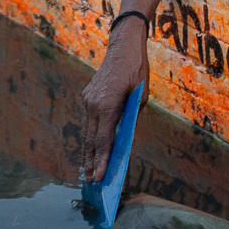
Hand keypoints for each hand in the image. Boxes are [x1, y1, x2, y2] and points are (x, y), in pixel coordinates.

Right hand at [80, 21, 148, 180]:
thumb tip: (124, 139)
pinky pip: (87, 122)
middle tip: (91, 182)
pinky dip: (88, 137)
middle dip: (92, 162)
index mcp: (107, 105)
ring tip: (89, 171)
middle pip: (91, 140)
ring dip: (88, 152)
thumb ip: (132, 118)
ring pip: (86, 132)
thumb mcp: (141, 97)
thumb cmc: (137, 71)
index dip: (102, 161)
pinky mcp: (87, 97)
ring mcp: (87, 100)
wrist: (123, 47)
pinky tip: (90, 149)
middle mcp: (93, 104)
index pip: (103, 140)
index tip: (100, 177)